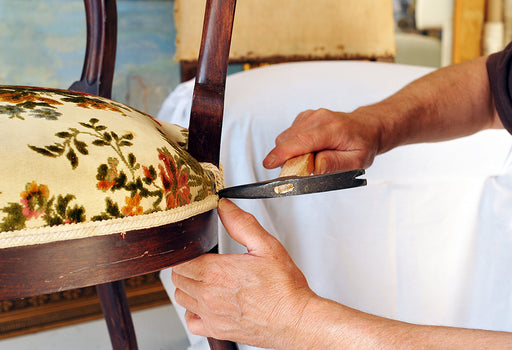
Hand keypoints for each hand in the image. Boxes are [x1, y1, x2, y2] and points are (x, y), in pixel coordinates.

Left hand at [172, 199, 316, 348]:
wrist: (296, 319)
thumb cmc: (284, 287)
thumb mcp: (266, 246)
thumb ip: (241, 223)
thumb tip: (224, 206)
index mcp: (216, 272)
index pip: (181, 261)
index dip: (187, 253)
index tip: (199, 250)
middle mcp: (208, 295)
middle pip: (178, 278)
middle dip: (187, 267)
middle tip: (203, 262)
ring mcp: (211, 315)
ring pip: (182, 298)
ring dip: (189, 287)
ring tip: (206, 281)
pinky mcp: (217, 330)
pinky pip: (191, 322)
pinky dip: (193, 311)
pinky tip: (207, 303)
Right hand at [263, 108, 381, 173]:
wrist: (368, 127)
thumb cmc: (362, 145)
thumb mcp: (357, 162)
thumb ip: (336, 164)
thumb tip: (316, 165)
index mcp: (333, 129)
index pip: (302, 141)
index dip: (283, 153)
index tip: (269, 163)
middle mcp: (320, 118)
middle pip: (289, 139)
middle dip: (287, 157)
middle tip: (303, 169)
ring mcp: (311, 115)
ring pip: (287, 137)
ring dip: (291, 152)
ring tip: (311, 159)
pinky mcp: (305, 117)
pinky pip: (290, 134)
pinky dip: (294, 145)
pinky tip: (309, 149)